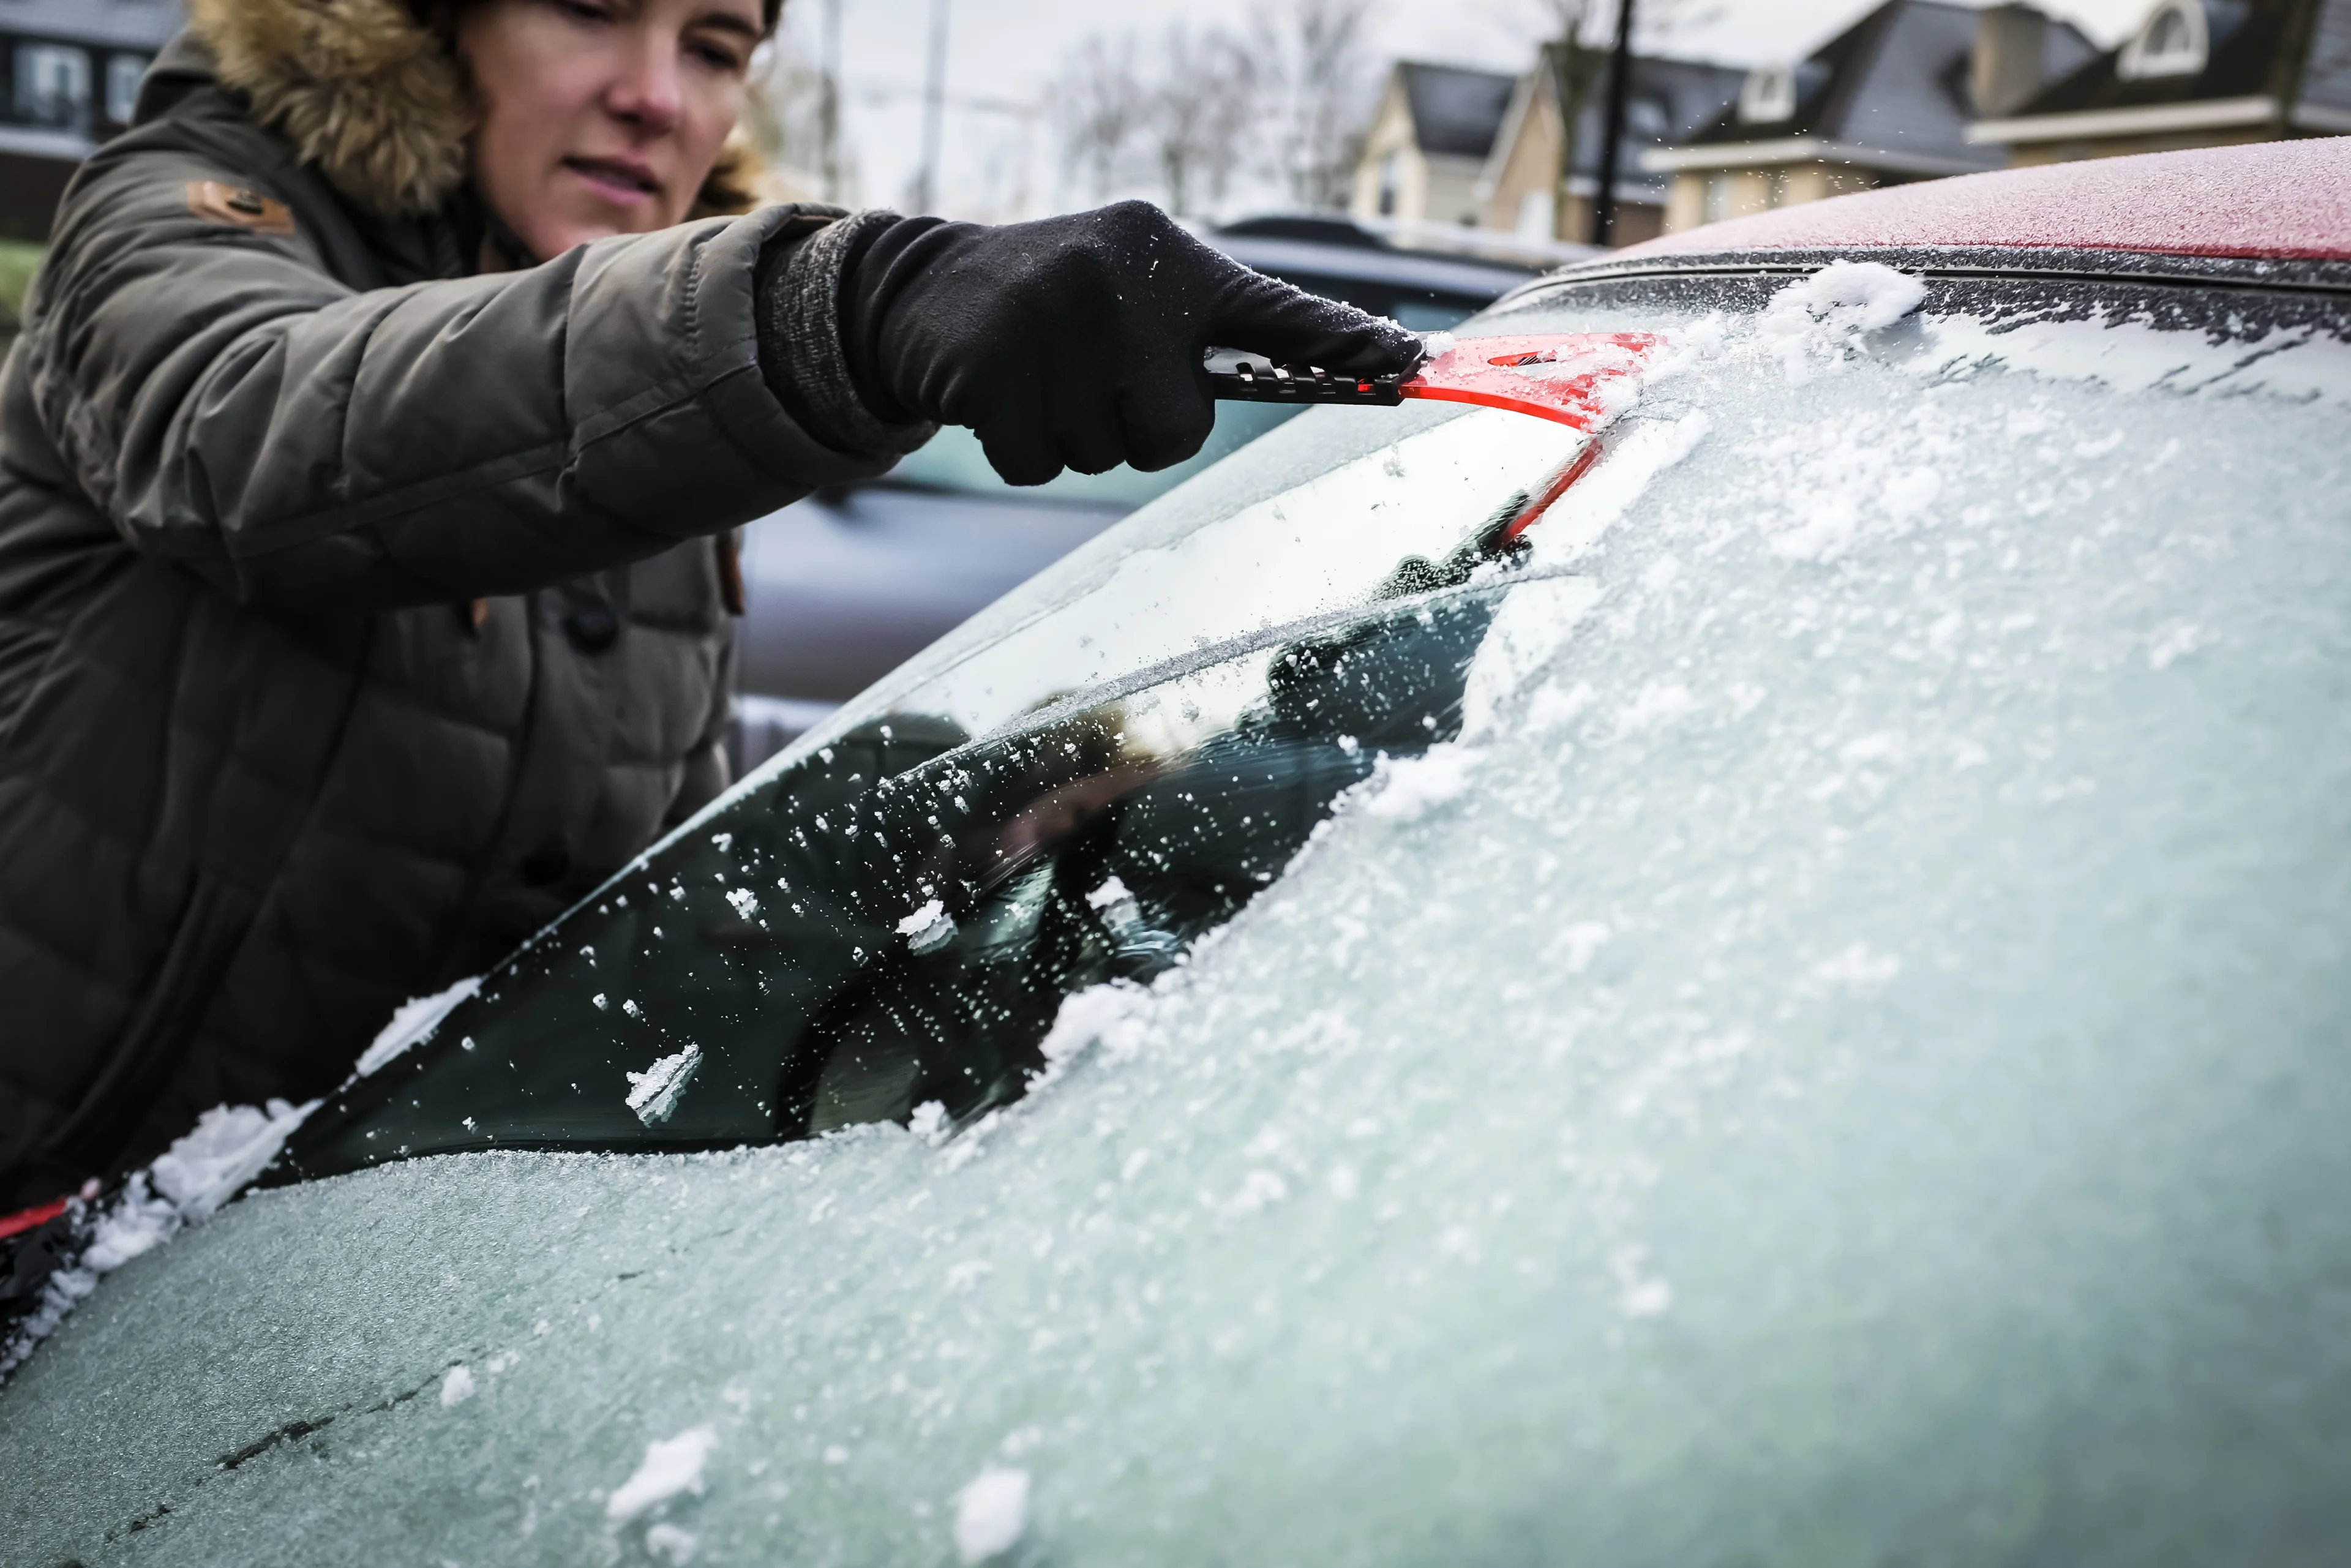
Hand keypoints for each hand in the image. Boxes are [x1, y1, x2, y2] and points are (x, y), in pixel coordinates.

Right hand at [838, 201, 1423, 484]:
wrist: (926, 288)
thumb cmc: (1059, 308)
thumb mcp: (1134, 292)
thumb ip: (1205, 333)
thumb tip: (1325, 372)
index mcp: (1172, 258)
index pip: (1275, 313)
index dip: (1345, 348)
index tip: (1411, 367)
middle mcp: (1121, 277)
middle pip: (1175, 429)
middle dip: (1134, 428)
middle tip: (1090, 382)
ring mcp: (1051, 318)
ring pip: (1103, 453)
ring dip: (1072, 437)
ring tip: (1040, 378)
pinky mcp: (990, 366)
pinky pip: (1037, 464)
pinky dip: (1018, 449)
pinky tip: (999, 396)